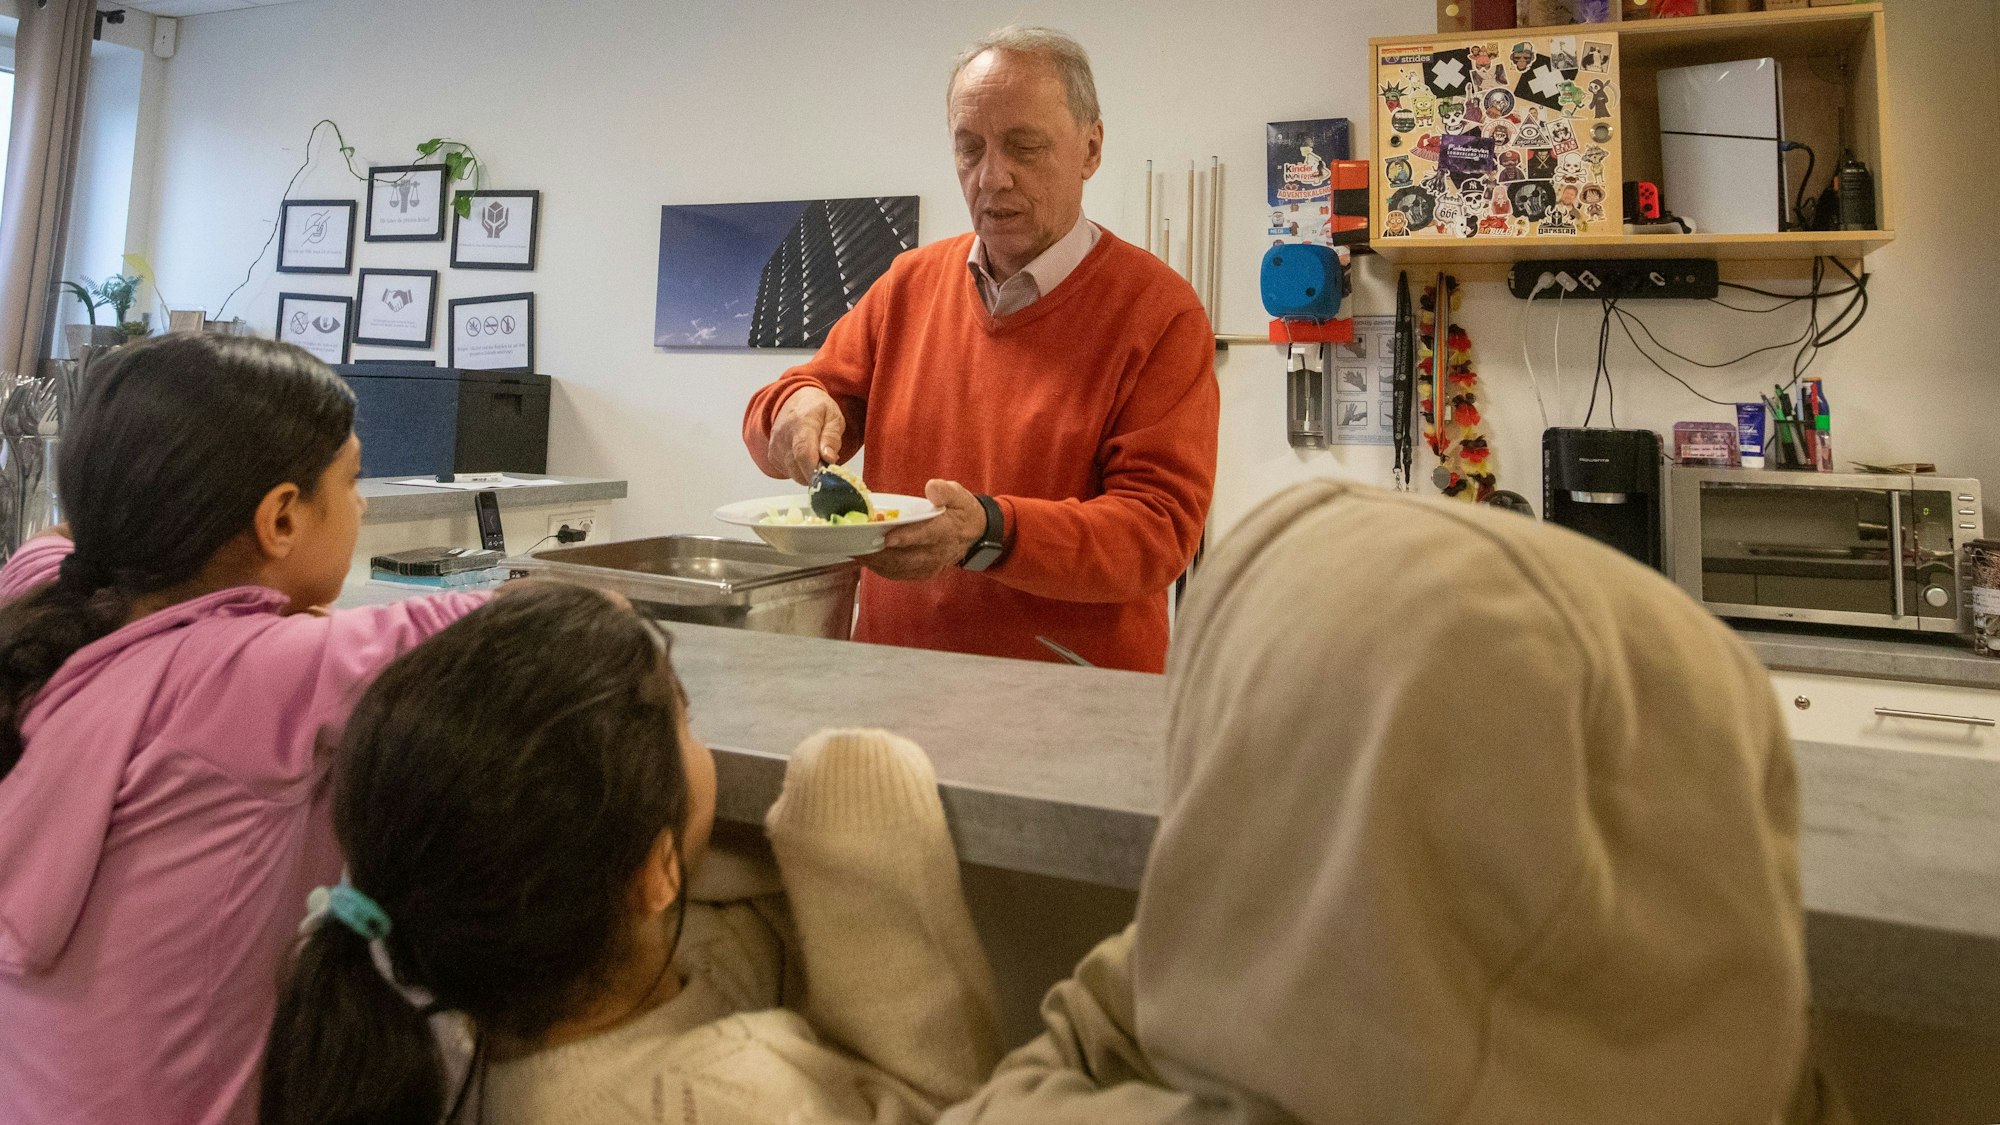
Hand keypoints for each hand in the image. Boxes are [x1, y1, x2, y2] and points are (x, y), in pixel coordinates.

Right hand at [766, 386, 845, 484]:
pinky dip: (800, 470)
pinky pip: (789, 472)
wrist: (795, 399)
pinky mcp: (772, 456)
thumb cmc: (817, 408)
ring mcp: (775, 447)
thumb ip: (832, 438)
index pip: (803, 453)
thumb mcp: (834, 417)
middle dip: (816, 474)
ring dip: (809, 472)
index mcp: (802, 424)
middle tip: (828, 465)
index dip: (814, 470)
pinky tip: (806, 457)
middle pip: (798, 469)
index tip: (827, 476)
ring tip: (818, 457)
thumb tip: (829, 459)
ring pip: (795, 474)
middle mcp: (783, 436)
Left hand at [858, 479, 987, 581]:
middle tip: (856, 545)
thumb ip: (945, 491)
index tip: (888, 538)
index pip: (925, 535)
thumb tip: (932, 488)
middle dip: (880, 553)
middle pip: (905, 557)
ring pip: (898, 568)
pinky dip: (880, 567)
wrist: (974, 536)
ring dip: (876, 561)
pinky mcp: (922, 572)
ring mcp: (929, 565)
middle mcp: (937, 552)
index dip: (907, 538)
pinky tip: (865, 558)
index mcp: (946, 530)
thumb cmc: (961, 512)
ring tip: (854, 551)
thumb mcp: (959, 495)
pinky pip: (898, 573)